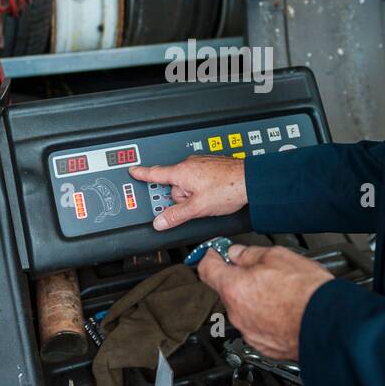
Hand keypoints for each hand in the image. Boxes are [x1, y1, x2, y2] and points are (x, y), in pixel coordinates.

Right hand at [129, 155, 246, 230]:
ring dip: (194, 194)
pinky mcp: (212, 165)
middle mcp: (190, 164)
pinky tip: (216, 193)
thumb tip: (160, 222)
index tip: (132, 170)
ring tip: (211, 199)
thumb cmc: (229, 189)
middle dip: (182, 198)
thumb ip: (176, 215)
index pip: (155, 173)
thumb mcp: (198, 208)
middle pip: (174, 186)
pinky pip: (200, 179)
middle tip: (197, 204)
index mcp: (182, 172)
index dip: (142, 173)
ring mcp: (202, 163)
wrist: (252, 180)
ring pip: (188, 184)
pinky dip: (204, 187)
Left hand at [197, 244, 332, 360]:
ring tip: (283, 291)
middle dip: (241, 279)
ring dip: (256, 299)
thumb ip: (251, 254)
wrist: (329, 325)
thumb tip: (238, 253)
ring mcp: (249, 332)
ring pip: (245, 309)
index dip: (210, 256)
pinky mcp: (264, 346)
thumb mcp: (279, 256)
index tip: (215, 252)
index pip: (206, 269)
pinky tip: (286, 309)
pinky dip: (267, 317)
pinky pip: (259, 326)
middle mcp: (237, 313)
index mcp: (234, 288)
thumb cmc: (307, 294)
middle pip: (228, 290)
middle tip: (264, 270)